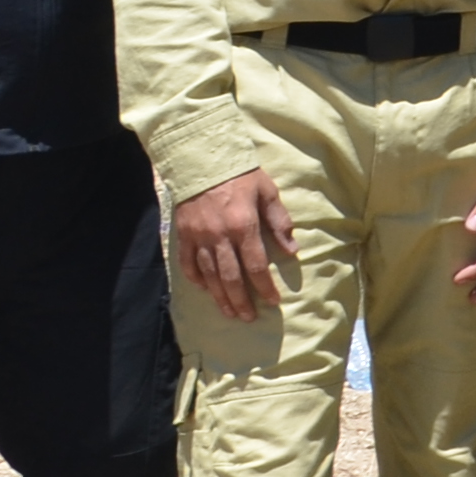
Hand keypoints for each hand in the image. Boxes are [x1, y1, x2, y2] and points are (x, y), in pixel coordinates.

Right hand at [172, 167, 296, 319]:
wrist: (202, 159)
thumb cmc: (241, 175)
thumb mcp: (267, 192)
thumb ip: (279, 222)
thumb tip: (292, 250)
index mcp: (243, 226)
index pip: (256, 265)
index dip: (264, 286)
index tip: (272, 301)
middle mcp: (219, 236)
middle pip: (230, 277)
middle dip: (240, 300)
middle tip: (248, 317)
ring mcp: (198, 237)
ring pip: (209, 275)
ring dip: (220, 296)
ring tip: (229, 311)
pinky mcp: (183, 235)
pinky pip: (188, 263)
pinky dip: (196, 279)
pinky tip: (205, 289)